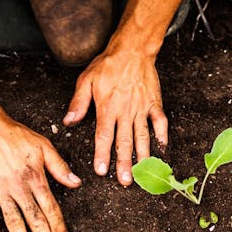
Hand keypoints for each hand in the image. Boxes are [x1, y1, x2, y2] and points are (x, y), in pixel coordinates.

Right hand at [0, 118, 80, 231]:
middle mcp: (19, 187)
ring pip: (13, 220)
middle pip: (34, 218)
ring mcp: (0, 191)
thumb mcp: (43, 146)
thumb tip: (76, 183)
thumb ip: (59, 166)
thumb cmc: (14, 136)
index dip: (58, 227)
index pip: (50, 207)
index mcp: (36, 178)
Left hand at [63, 48, 168, 185]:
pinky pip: (160, 121)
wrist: (132, 50)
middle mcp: (125, 111)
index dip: (102, 154)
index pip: (103, 136)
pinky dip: (162, 134)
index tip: (102, 170)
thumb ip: (78, 103)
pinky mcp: (154, 102)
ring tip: (143, 171)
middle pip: (124, 141)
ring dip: (142, 155)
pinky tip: (162, 147)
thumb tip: (69, 121)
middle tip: (125, 180)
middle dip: (124, 163)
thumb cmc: (108, 65)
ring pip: (142, 135)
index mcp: (107, 108)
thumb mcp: (86, 81)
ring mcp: (141, 108)